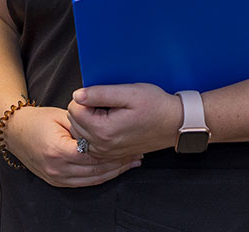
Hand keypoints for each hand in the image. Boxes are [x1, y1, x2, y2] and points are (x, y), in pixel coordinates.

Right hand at [6, 104, 139, 187]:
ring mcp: (56, 178)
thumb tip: (105, 129)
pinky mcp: (56, 182)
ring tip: (131, 163)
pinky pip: (83, 183)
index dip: (115, 151)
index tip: (131, 145)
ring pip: (92, 179)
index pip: (93, 155)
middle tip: (137, 156)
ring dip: (113, 172)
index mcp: (58, 150)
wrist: (16, 132)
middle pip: (95, 170)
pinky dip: (100, 177)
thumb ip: (83, 125)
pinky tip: (114, 170)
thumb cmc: (38, 120)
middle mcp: (57, 168)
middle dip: (119, 164)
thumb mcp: (62, 116)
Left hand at [67, 83, 182, 160]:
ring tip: (109, 111)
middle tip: (108, 102)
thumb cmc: (156, 106)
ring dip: (88, 120)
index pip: (74, 109)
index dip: (86, 97)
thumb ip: (101, 94)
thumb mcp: (130, 93)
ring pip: (79, 132)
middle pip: (74, 121)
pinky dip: (94, 130)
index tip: (104, 95)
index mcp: (103, 130)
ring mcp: (105, 153)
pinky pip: (89, 141)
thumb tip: (78, 95)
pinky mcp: (109, 154)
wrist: (174, 124)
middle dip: (86, 109)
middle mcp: (101, 146)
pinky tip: (110, 122)